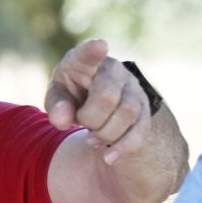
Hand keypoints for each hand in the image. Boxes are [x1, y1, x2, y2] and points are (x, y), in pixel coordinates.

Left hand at [45, 39, 150, 164]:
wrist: (100, 105)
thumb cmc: (73, 95)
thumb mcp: (58, 98)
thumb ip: (56, 107)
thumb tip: (62, 120)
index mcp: (85, 63)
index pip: (88, 56)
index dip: (92, 52)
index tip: (100, 45)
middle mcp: (114, 71)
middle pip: (107, 96)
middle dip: (91, 118)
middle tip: (82, 122)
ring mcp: (133, 89)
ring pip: (127, 113)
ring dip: (106, 133)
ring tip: (92, 138)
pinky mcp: (145, 111)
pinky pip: (140, 131)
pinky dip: (123, 147)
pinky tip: (109, 157)